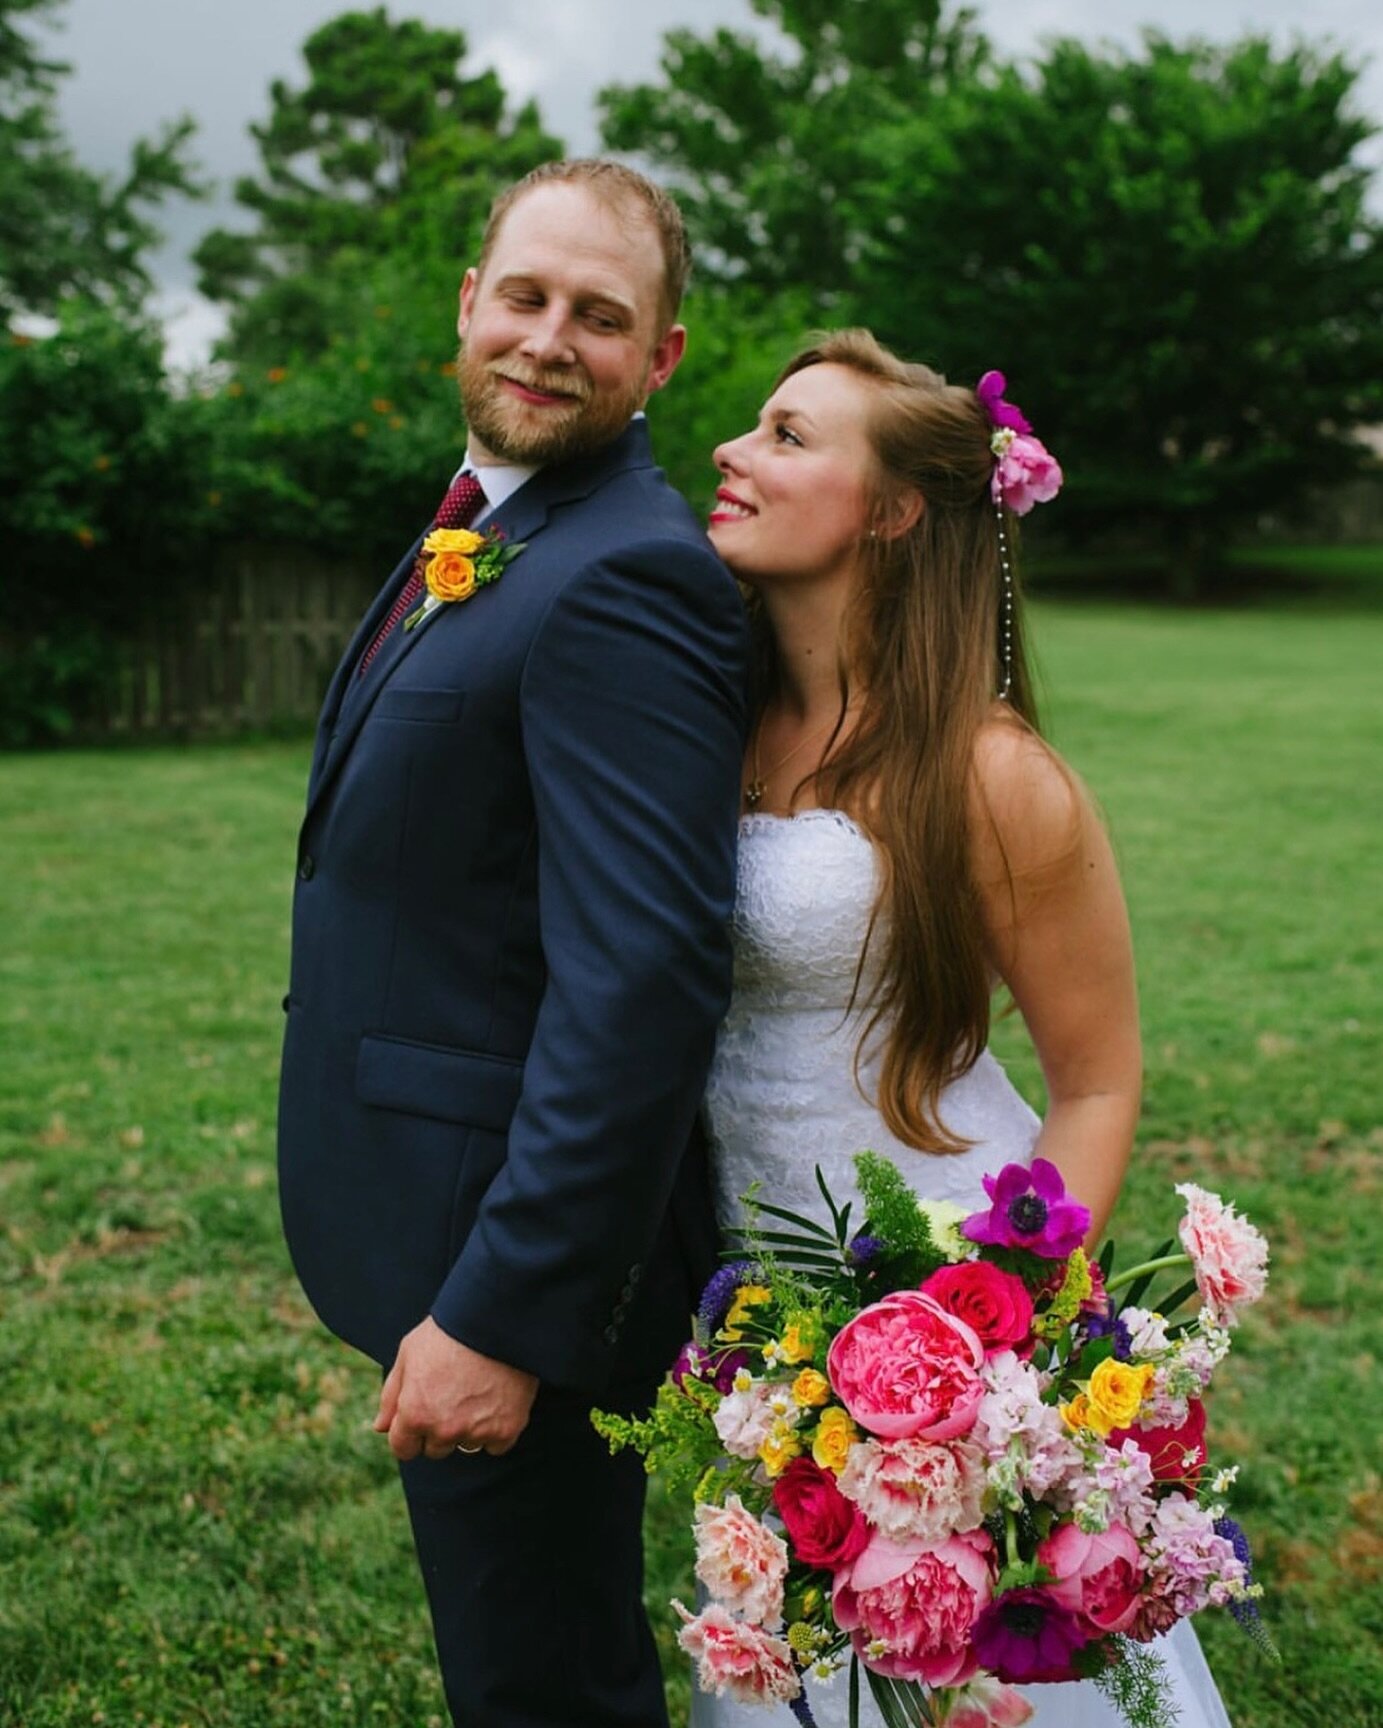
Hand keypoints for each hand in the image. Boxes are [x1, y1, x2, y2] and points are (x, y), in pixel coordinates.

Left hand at [373, 1317, 537, 1461]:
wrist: (495, 1318)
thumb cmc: (447, 1331)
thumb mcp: (409, 1354)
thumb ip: (391, 1395)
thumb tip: (380, 1427)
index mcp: (414, 1414)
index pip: (404, 1449)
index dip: (410, 1431)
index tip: (423, 1412)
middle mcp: (444, 1429)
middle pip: (436, 1449)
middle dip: (440, 1429)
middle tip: (454, 1395)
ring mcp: (477, 1431)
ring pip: (467, 1446)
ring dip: (468, 1429)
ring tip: (477, 1393)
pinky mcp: (507, 1428)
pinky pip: (496, 1445)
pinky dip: (497, 1428)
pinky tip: (498, 1400)